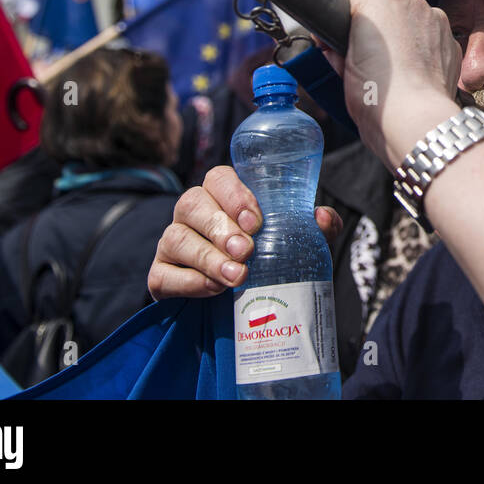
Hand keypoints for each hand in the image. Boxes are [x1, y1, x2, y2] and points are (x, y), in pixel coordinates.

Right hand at [148, 166, 343, 300]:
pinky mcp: (161, 276)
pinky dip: (188, 282)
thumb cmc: (271, 259)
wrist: (246, 305)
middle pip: (192, 204)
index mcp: (223, 195)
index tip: (256, 221)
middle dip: (220, 227)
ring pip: (175, 238)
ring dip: (206, 257)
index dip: (234, 195)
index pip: (219, 178)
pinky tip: (213, 289)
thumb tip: (322, 217)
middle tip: (246, 251)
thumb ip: (316, 228)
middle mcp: (193, 213)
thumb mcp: (299, 243)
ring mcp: (172, 243)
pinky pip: (162, 275)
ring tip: (235, 276)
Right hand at [318, 0, 462, 168]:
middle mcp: (410, 0)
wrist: (415, 121)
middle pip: (378, 2)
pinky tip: (411, 70)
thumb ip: (335, 43)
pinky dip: (418, 47)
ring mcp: (434, 18)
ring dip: (395, 33)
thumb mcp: (341, 65)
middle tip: (359, 56)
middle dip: (367, 24)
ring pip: (405, 16)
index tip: (331, 39)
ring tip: (389, 67)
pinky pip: (427, 34)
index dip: (334, 15)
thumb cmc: (375, 95)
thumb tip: (334, 45)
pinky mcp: (449, 39)